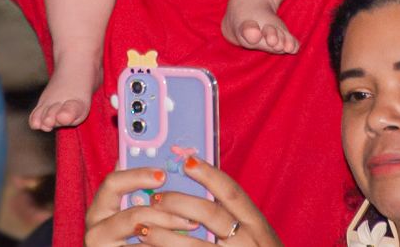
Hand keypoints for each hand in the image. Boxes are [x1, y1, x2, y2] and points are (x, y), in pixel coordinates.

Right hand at [84, 168, 199, 246]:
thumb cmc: (126, 238)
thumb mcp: (125, 212)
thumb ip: (132, 190)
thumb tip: (152, 162)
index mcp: (100, 209)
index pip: (113, 183)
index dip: (138, 176)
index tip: (162, 175)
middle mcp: (97, 230)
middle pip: (133, 216)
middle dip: (165, 214)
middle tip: (188, 215)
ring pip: (145, 238)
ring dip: (172, 234)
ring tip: (191, 229)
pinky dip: (165, 246)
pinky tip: (179, 245)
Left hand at [139, 158, 281, 245]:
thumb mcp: (256, 235)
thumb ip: (233, 216)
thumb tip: (199, 189)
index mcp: (257, 225)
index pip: (232, 192)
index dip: (209, 174)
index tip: (186, 161)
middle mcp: (247, 241)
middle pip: (210, 214)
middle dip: (179, 202)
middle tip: (155, 198)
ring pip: (194, 246)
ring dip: (164, 236)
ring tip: (142, 229)